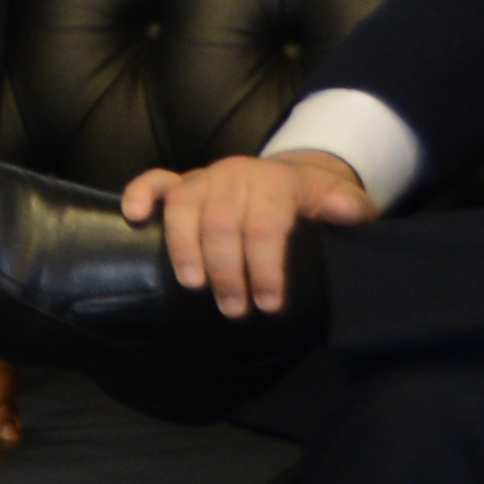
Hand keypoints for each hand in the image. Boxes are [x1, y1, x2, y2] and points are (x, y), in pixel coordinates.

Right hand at [121, 148, 377, 316]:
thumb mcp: (342, 200)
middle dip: (227, 271)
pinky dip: (140, 195)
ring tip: (193, 285)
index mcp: (275, 181)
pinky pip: (155, 181)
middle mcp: (236, 174)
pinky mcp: (182, 180)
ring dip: (184, 248)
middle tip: (234, 309)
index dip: (266, 266)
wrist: (292, 176)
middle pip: (221, 222)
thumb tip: (347, 212)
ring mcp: (205, 176)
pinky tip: (134, 219)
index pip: (266, 225)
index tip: (270, 304)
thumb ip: (348, 206)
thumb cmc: (315, 200)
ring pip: (184, 206)